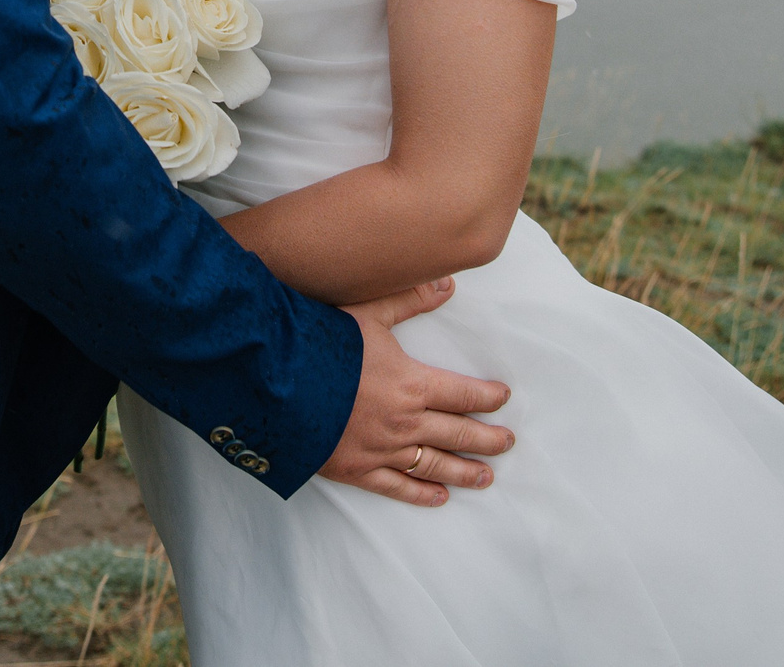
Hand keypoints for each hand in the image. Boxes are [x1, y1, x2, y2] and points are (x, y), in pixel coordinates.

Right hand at [317, 278, 512, 506]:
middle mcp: (405, 422)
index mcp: (412, 384)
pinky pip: (398, 487)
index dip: (488, 398)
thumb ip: (410, 300)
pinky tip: (439, 498)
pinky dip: (421, 494)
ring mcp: (382, 450)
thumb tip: (447, 284)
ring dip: (465, 471)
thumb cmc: (321, 342)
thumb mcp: (368, 311)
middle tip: (508, 443)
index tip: (503, 398)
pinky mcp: (356, 470)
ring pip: (435, 465)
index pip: (464, 394)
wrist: (275, 381)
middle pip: (459, 434)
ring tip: (487, 477)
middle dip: (488, 439)